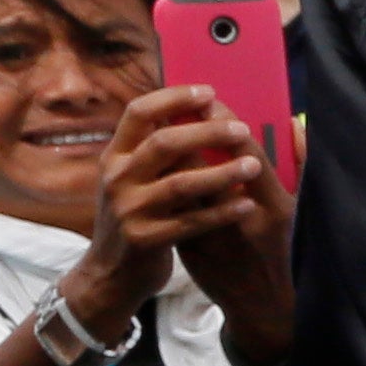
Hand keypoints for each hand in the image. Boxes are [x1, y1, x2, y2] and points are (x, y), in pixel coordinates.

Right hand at [100, 85, 294, 363]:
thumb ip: (153, 151)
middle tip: (243, 129)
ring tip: (253, 166)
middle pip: (165, 142)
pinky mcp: (144, 240)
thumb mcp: (132, 180)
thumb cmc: (136, 217)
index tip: (208, 91)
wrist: (111, 274)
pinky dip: (222, 212)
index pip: (139, 113)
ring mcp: (128, 210)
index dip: (173, 97)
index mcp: (115, 156)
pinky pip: (191, 222)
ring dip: (222, 172)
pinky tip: (247, 204)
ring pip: (181, 183)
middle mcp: (117, 178)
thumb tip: (195, 112)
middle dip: (207, 132)